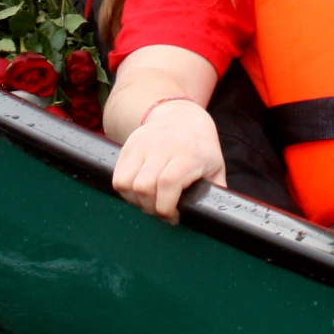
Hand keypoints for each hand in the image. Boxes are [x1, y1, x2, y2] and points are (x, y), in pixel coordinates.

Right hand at [110, 99, 225, 222]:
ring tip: (149, 200)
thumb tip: (216, 215)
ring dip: (135, 200)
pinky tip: (138, 191)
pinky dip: (125, 190)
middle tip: (161, 209)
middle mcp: (163, 147)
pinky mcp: (129, 146)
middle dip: (151, 207)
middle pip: (144, 187)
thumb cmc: (201, 147)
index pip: (167, 183)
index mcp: (188, 154)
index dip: (166, 208)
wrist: (182, 116)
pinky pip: (118, 177)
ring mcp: (143, 145)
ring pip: (126, 182)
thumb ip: (216, 191)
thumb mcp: (216, 167)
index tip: (173, 216)